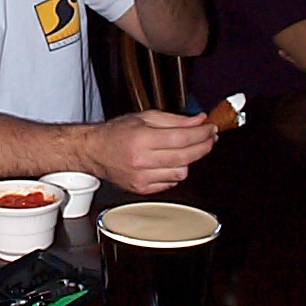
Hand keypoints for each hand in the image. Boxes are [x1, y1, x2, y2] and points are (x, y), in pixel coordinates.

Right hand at [88, 109, 215, 194]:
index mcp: (142, 139)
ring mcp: (142, 178)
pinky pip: (170, 182)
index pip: (182, 138)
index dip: (202, 134)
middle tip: (210, 138)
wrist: (94, 151)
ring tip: (184, 150)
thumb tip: (200, 121)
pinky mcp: (142, 189)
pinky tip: (169, 162)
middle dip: (204, 146)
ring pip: (181, 172)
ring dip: (188, 160)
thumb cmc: (117, 132)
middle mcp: (142, 160)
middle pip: (186, 157)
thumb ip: (174, 120)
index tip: (211, 129)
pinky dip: (174, 172)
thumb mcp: (144, 117)